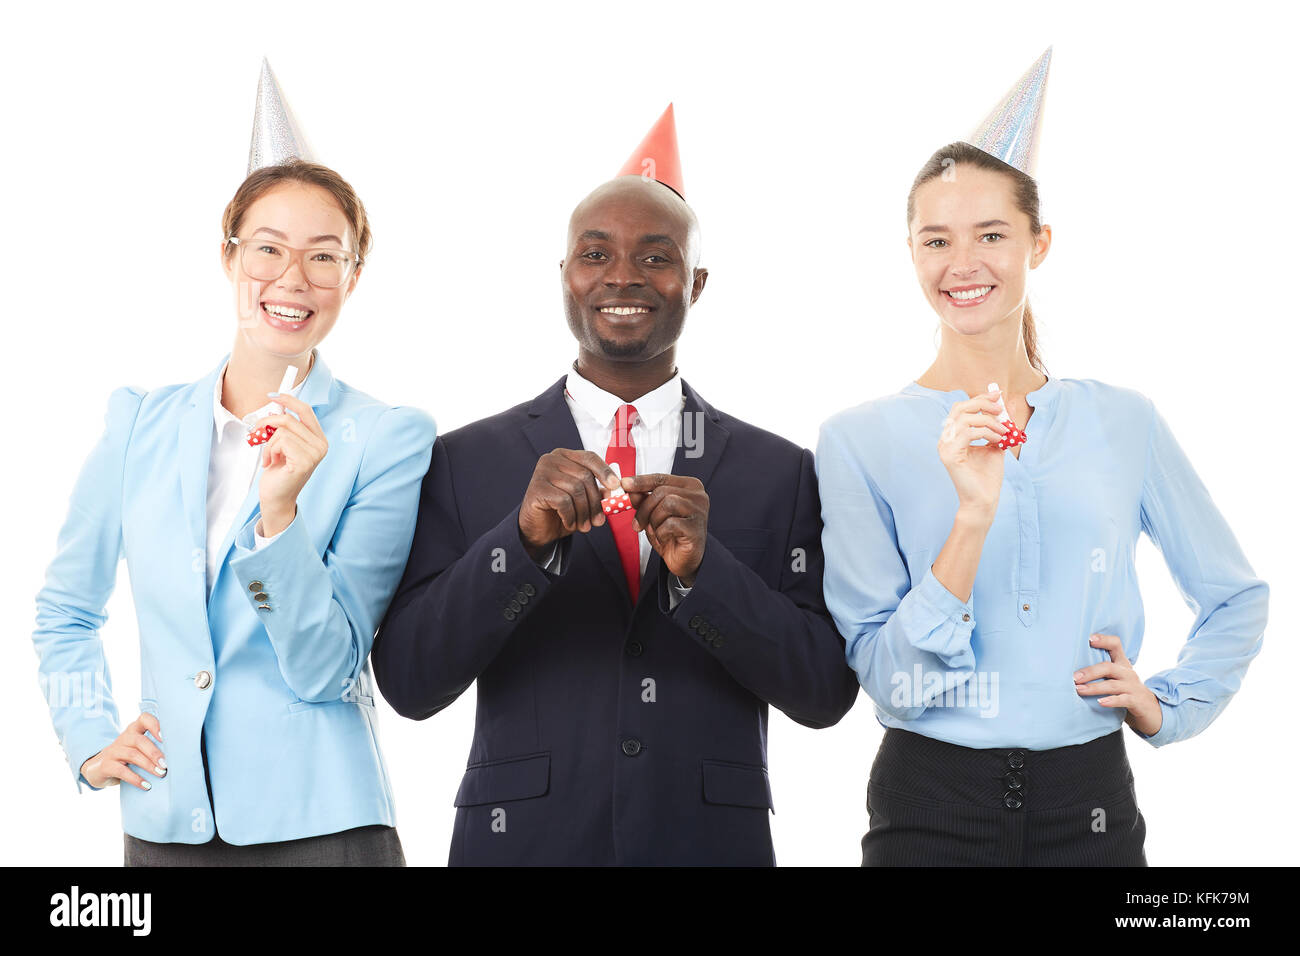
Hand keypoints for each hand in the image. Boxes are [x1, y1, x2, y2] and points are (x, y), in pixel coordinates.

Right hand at [80, 713, 166, 790]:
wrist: (99, 769)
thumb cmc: (127, 758)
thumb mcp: (139, 749)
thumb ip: (153, 747)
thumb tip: (180, 756)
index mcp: (134, 730)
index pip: (144, 719)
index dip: (155, 725)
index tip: (165, 737)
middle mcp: (123, 738)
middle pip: (140, 741)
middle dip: (155, 753)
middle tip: (166, 765)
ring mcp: (113, 751)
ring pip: (133, 755)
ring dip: (149, 766)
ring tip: (161, 774)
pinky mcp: (106, 765)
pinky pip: (122, 771)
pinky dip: (136, 779)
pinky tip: (146, 785)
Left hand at [254, 392, 327, 535]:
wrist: (276, 497)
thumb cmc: (278, 472)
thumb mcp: (283, 444)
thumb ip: (286, 427)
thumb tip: (277, 408)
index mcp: (319, 439)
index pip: (306, 411)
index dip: (289, 400)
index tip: (273, 395)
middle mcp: (321, 446)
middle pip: (290, 419)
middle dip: (267, 423)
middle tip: (257, 430)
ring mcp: (314, 454)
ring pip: (282, 431)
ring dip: (268, 443)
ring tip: (269, 457)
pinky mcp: (304, 462)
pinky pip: (281, 442)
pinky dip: (269, 451)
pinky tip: (271, 463)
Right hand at [518, 449, 620, 558]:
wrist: (537, 528)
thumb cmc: (560, 511)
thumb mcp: (584, 500)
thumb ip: (598, 493)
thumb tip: (616, 491)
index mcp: (565, 456)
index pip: (589, 457)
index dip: (605, 471)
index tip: (616, 486)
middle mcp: (552, 459)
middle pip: (585, 476)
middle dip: (595, 502)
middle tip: (598, 521)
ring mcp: (542, 472)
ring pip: (576, 490)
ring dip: (584, 512)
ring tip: (584, 526)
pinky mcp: (537, 487)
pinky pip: (563, 501)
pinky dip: (570, 516)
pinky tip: (569, 523)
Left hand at [621, 474, 708, 584]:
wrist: (684, 559)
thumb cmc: (671, 534)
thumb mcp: (653, 514)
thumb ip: (643, 500)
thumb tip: (629, 489)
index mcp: (688, 486)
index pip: (661, 478)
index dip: (641, 481)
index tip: (625, 484)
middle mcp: (697, 495)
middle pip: (661, 491)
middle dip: (644, 509)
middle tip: (637, 524)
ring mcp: (699, 511)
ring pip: (666, 505)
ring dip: (654, 521)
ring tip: (657, 531)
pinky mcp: (696, 527)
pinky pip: (670, 523)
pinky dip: (661, 532)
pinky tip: (665, 538)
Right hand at [937, 390, 1009, 520]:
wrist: (984, 500)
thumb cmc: (988, 475)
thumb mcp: (996, 443)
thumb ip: (999, 424)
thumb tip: (1008, 402)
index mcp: (953, 435)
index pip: (962, 408)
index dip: (979, 398)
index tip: (997, 394)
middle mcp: (945, 439)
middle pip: (960, 408)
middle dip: (982, 403)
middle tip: (1000, 408)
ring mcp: (945, 446)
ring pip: (965, 418)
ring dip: (989, 421)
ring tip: (1003, 431)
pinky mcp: (949, 455)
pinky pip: (968, 432)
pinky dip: (986, 432)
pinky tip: (996, 440)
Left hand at [1073, 633, 1162, 736]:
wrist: (1151, 711)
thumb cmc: (1126, 692)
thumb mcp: (1115, 678)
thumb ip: (1101, 671)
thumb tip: (1071, 670)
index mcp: (1122, 664)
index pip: (1116, 645)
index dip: (1104, 640)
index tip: (1089, 639)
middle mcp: (1128, 673)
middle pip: (1109, 667)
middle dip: (1090, 671)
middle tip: (1074, 678)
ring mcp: (1133, 687)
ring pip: (1112, 685)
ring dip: (1094, 687)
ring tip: (1079, 690)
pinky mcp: (1137, 701)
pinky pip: (1123, 699)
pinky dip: (1111, 701)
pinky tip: (1100, 702)